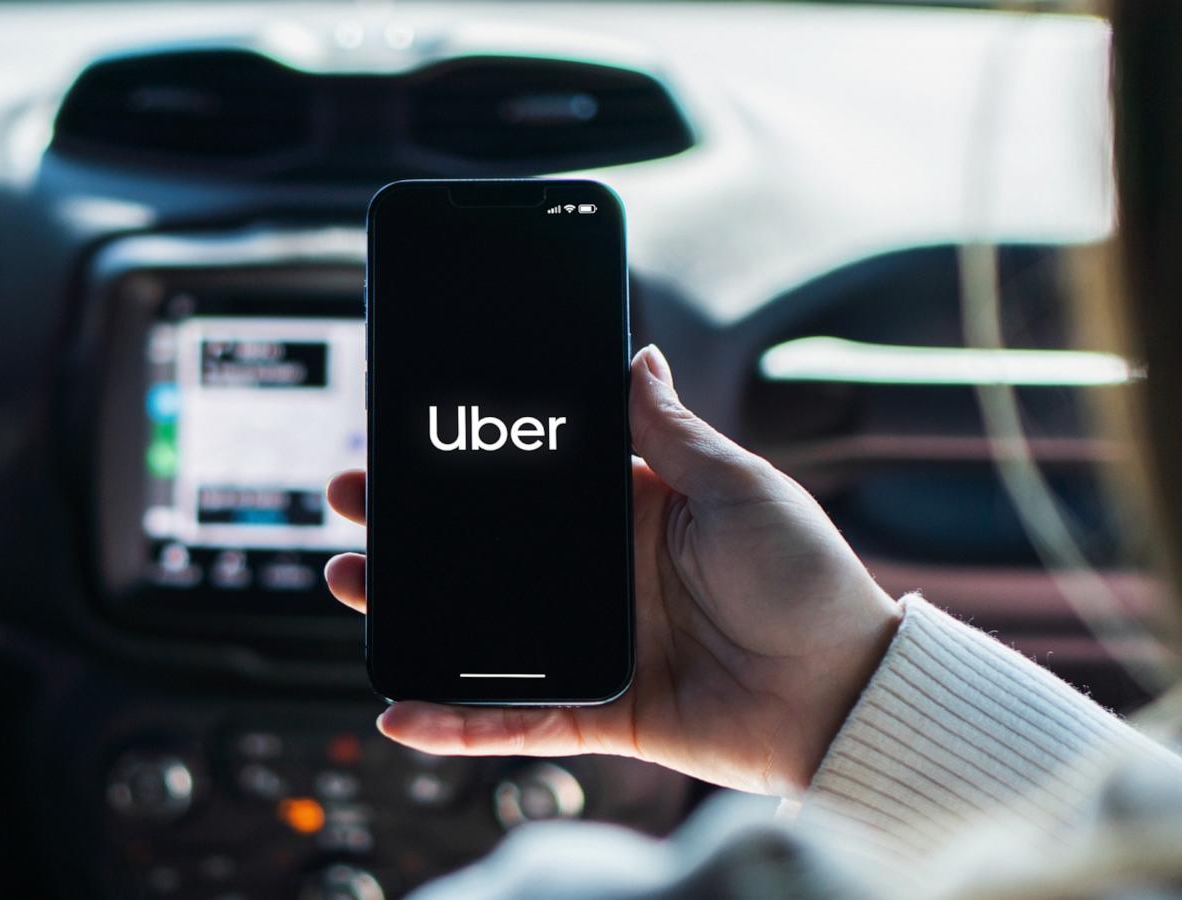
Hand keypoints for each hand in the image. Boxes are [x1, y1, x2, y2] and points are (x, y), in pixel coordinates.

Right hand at [325, 345, 901, 796]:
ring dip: (409, 612)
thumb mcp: (741, 487)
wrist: (847, 692)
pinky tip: (401, 710)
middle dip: (411, 529)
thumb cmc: (810, 580)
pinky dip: (459, 722)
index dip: (467, 463)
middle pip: (484, 551)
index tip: (408, 440)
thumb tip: (636, 355)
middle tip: (351, 502)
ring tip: (347, 580)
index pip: (528, 483)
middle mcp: (602, 577)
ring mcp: (594, 644)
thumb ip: (673, 431)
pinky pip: (515, 719)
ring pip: (480, 630)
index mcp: (631, 514)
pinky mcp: (600, 709)